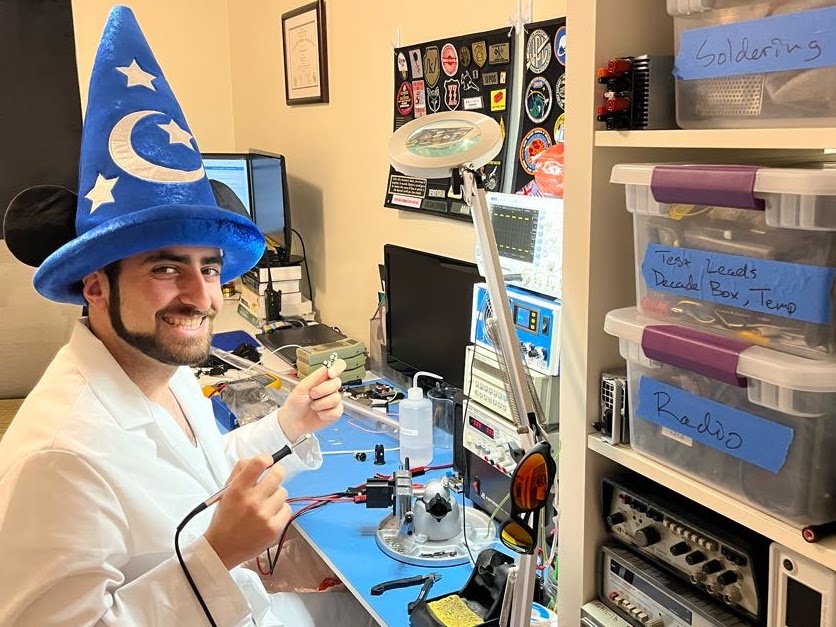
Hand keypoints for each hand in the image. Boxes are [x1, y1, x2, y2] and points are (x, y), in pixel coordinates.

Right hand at [203, 455, 289, 569]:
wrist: (222, 549)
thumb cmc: (225, 518)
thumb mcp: (225, 492)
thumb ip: (241, 471)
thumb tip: (262, 459)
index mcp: (237, 490)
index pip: (259, 463)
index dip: (267, 459)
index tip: (267, 462)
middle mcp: (252, 501)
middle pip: (278, 474)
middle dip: (276, 474)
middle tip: (271, 480)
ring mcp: (264, 515)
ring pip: (283, 492)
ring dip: (276, 495)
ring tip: (264, 504)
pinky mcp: (274, 528)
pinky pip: (287, 508)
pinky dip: (280, 511)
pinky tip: (269, 516)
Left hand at [278, 359, 345, 441]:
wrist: (293, 422)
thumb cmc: (295, 403)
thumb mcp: (302, 388)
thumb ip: (315, 377)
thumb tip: (328, 367)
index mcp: (323, 379)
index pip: (338, 366)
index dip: (337, 367)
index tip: (330, 374)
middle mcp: (330, 388)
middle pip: (337, 383)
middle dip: (322, 390)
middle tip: (311, 395)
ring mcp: (334, 400)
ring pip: (336, 398)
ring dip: (321, 404)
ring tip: (313, 406)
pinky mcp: (336, 413)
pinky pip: (336, 411)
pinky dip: (324, 414)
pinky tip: (319, 414)